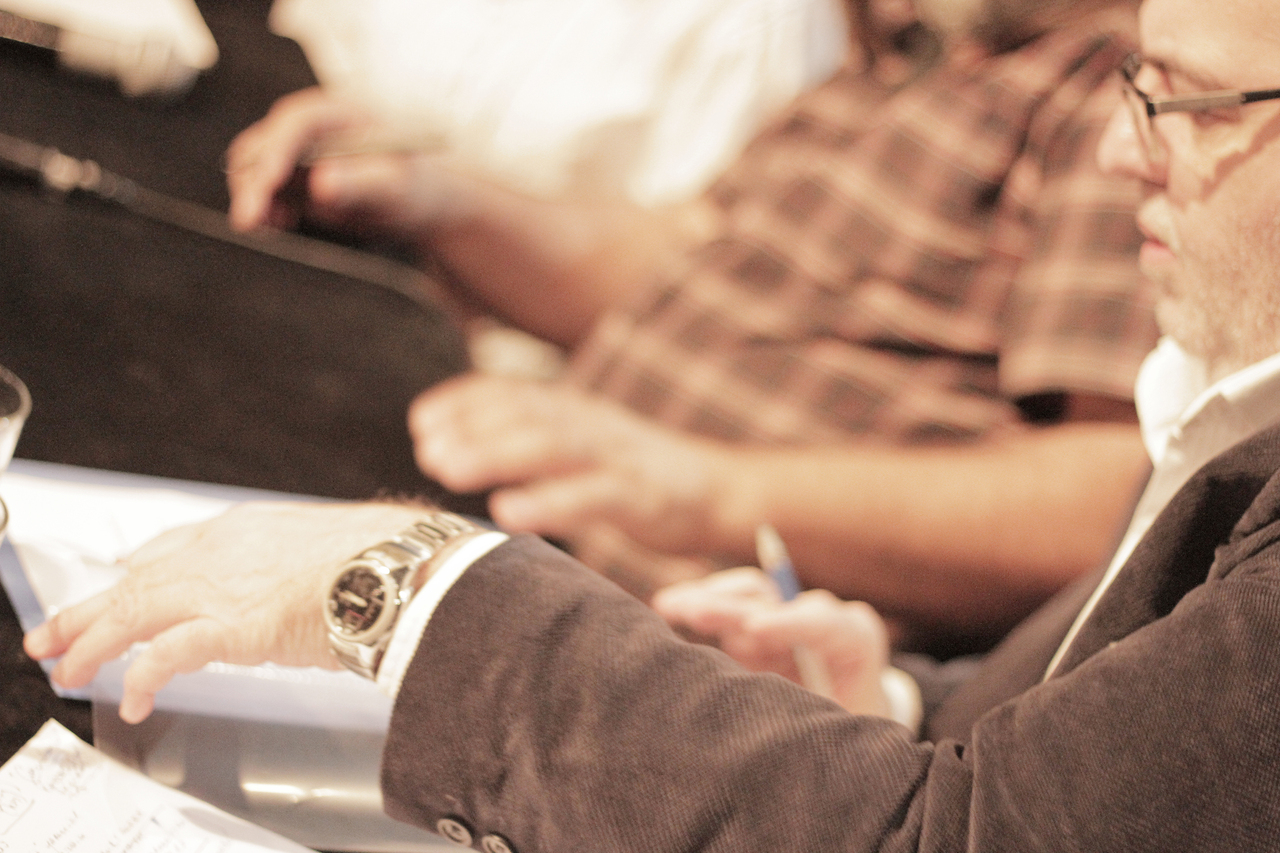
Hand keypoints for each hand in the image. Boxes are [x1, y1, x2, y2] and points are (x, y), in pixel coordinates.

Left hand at [23, 501, 428, 723]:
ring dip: (93, 643)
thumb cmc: (382, 557)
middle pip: (135, 580)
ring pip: (133, 611)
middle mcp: (221, 550)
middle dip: (87, 611)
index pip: (172, 547)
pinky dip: (142, 677)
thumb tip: (316, 576)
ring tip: (69, 669)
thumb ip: (301, 560)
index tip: (120, 578)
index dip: (137, 569)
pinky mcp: (228, 626)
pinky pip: (165, 655)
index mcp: (246, 528)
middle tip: (55, 635)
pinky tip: (133, 698)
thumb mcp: (330, 544)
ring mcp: (220, 586)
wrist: (397, 567)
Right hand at [225, 87, 467, 244]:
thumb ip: (362, 184)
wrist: (425, 205)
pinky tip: (275, 225)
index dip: (276, 152)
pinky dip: (262, 205)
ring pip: (255, 165)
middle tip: (250, 221)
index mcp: (343, 111)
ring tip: (267, 226)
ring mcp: (302, 149)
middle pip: (265, 141)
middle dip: (252, 181)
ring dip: (252, 195)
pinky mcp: (297, 175)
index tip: (268, 184)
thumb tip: (322, 182)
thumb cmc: (420, 188)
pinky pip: (265, 187)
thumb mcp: (398, 188)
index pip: (296, 122)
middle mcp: (315, 124)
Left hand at [410, 375, 739, 556]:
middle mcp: (591, 423)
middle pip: (526, 415)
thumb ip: (529, 440)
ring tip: (449, 469)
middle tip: (428, 451)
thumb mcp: (583, 446)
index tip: (421, 421)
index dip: (466, 401)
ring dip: (495, 454)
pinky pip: (592, 496)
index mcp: (576, 410)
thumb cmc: (636, 474)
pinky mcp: (642, 496)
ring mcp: (617, 457)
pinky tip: (510, 514)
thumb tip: (451, 448)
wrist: (721, 490)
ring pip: (552, 445)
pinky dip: (548, 502)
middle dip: (472, 428)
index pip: (514, 393)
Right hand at [652, 568, 891, 716]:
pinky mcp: (751, 630)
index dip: (791, 622)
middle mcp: (816, 622)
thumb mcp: (843, 735)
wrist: (844, 735)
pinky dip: (695, 605)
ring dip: (709, 600)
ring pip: (746, 597)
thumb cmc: (848, 737)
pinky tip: (666, 607)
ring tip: (669, 607)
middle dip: (736, 607)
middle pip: (777, 601)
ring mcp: (781, 620)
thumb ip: (815, 724)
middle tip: (698, 613)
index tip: (755, 629)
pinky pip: (724, 608)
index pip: (826, 622)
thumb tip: (772, 731)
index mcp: (854, 642)